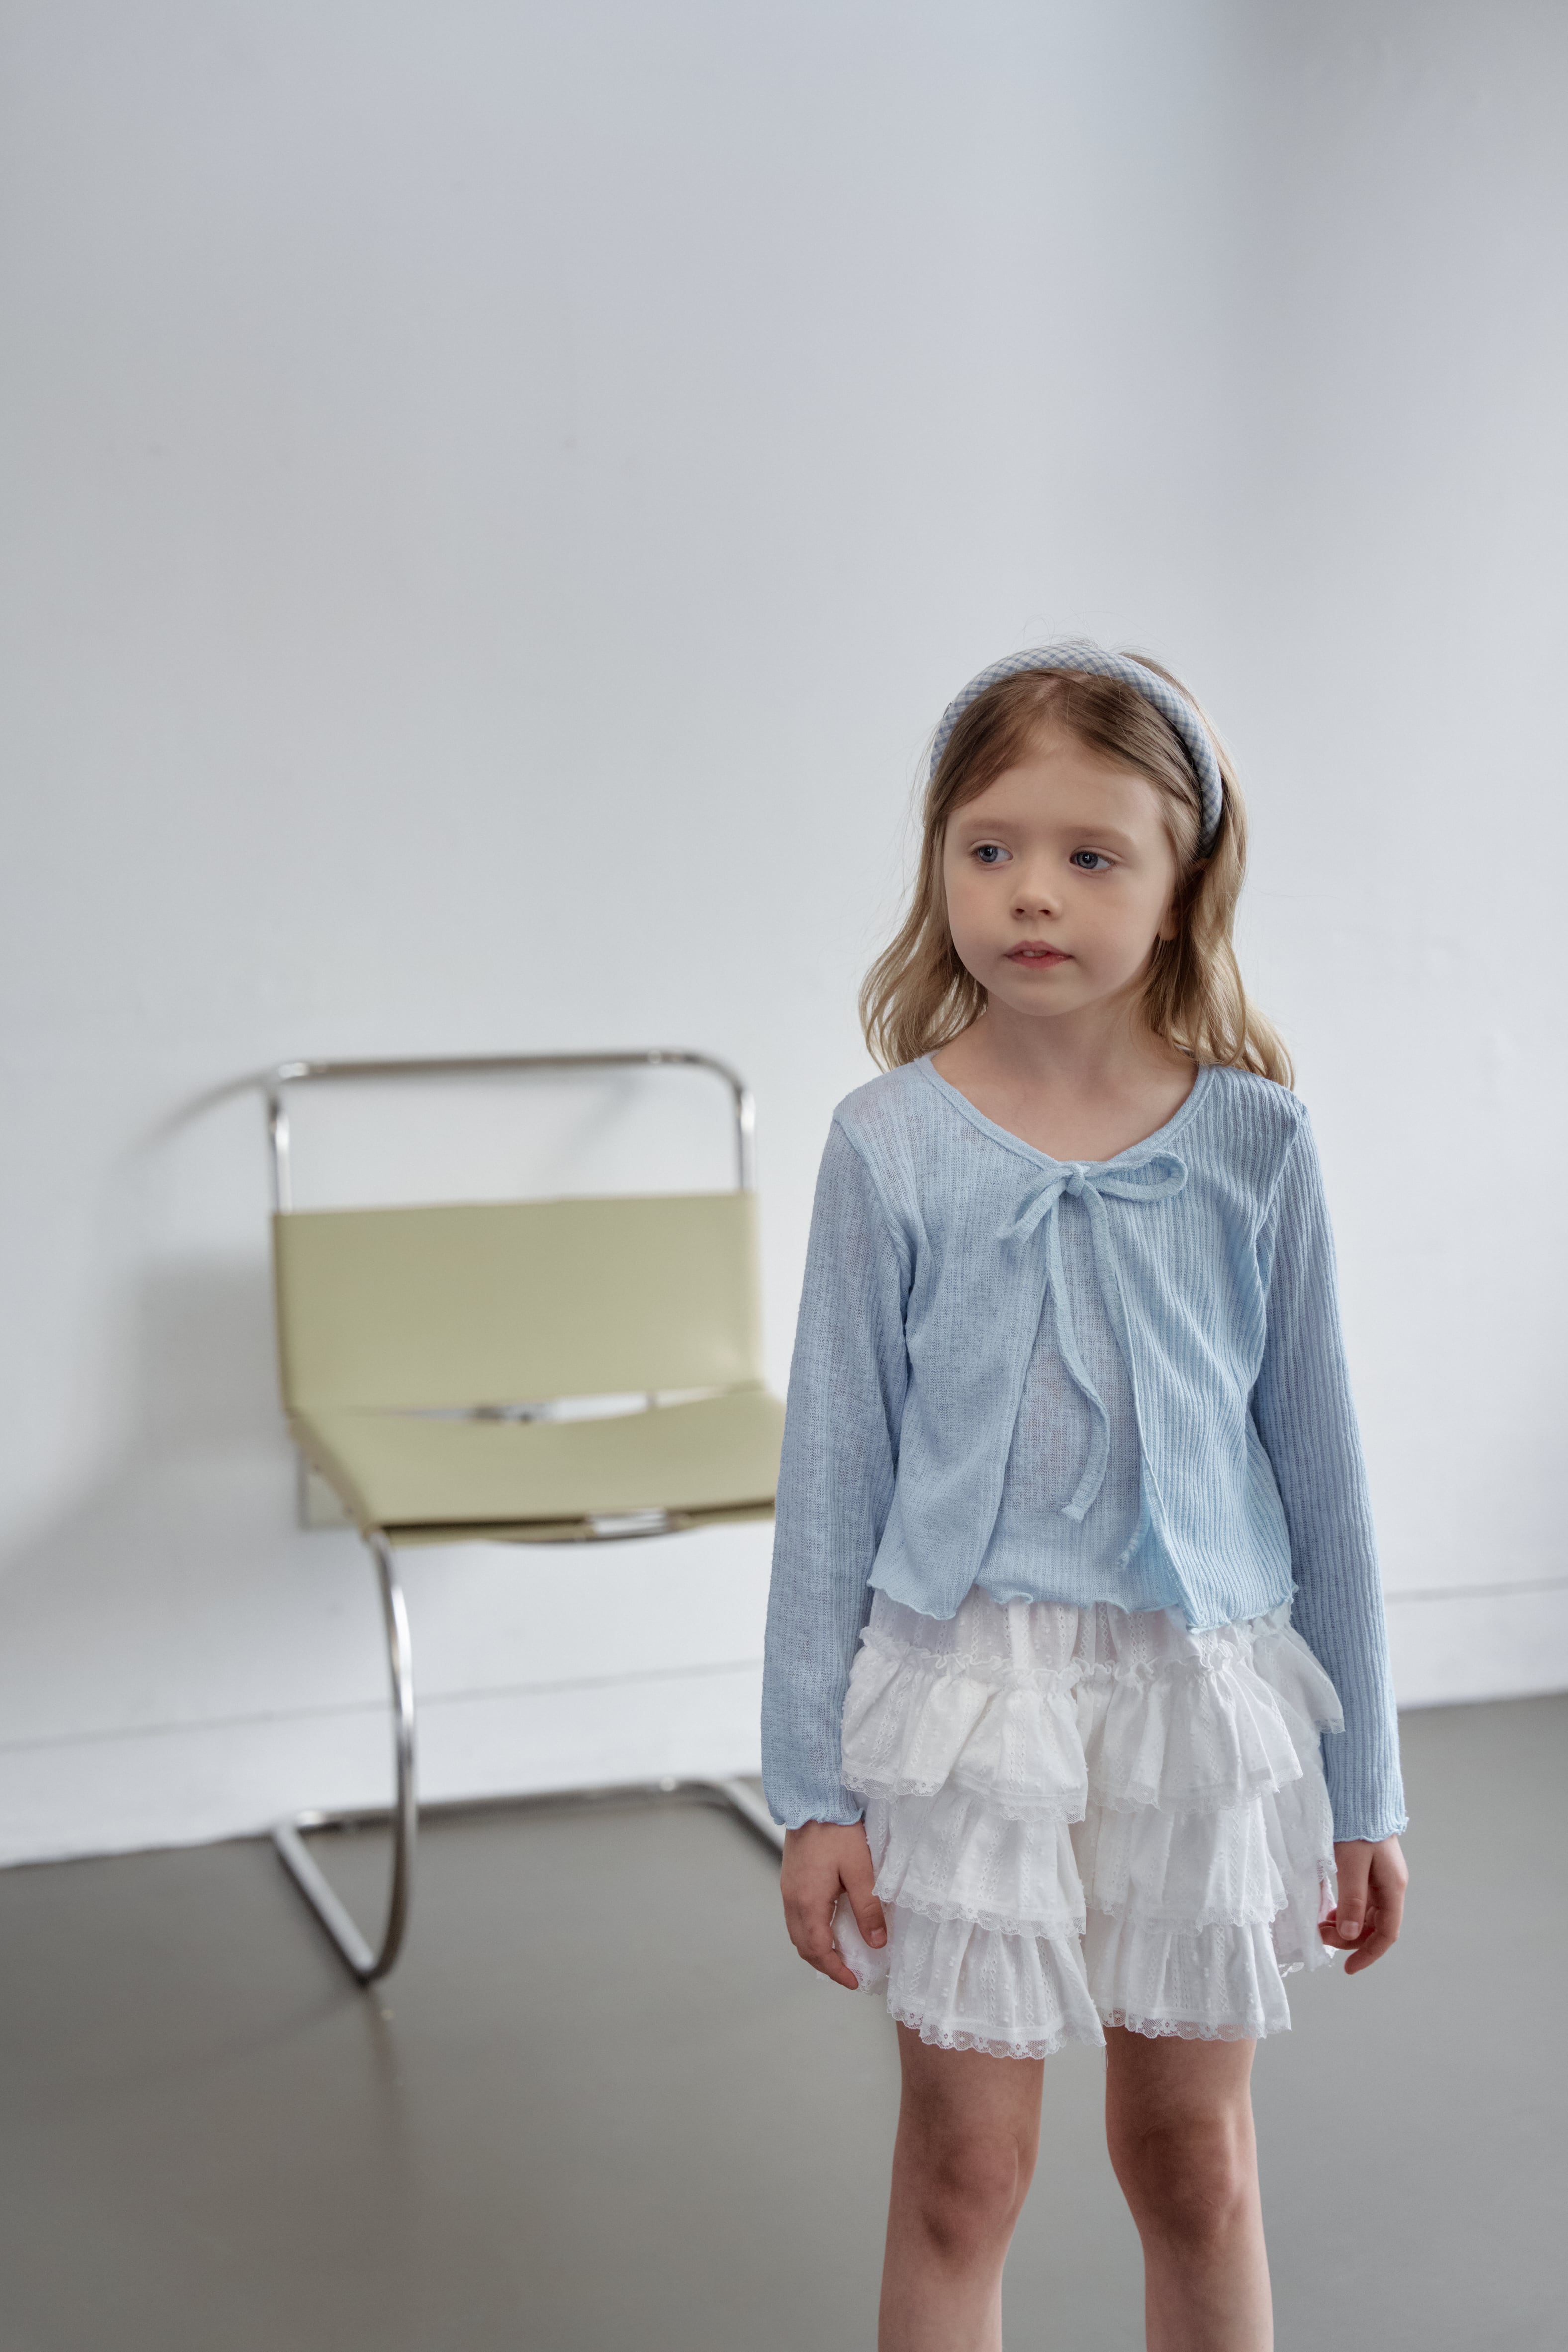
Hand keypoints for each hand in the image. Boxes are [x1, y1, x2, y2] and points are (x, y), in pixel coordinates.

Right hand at [780, 1819, 885, 1989]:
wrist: (813, 1798)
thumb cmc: (837, 1830)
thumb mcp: (861, 1870)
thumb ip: (868, 1909)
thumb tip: (876, 1943)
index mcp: (808, 1902)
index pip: (818, 1950)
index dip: (836, 1970)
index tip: (854, 1981)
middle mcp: (792, 1899)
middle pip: (802, 1946)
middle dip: (824, 1964)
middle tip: (848, 1973)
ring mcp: (788, 1888)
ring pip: (797, 1932)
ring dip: (815, 1949)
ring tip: (839, 1955)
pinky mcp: (791, 1878)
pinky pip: (796, 1916)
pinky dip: (810, 1931)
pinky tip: (827, 1927)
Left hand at [1322, 1835, 1407, 1973]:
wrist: (1361, 1794)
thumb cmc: (1358, 1825)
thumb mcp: (1351, 1863)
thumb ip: (1352, 1899)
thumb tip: (1350, 1935)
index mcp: (1392, 1886)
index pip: (1387, 1933)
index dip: (1369, 1954)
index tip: (1348, 1968)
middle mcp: (1390, 1885)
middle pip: (1375, 1926)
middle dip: (1350, 1938)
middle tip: (1321, 1934)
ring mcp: (1381, 1878)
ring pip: (1367, 1914)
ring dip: (1347, 1925)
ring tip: (1322, 1924)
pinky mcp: (1370, 1871)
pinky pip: (1361, 1900)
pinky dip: (1346, 1910)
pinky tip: (1330, 1910)